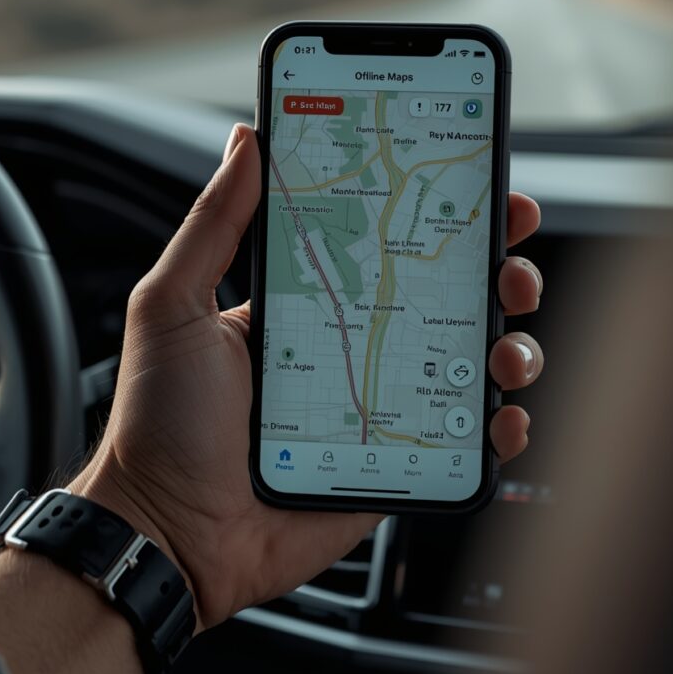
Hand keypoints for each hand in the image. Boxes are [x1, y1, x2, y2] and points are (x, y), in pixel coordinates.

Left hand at [72, 125, 543, 629]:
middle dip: (497, 273)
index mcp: (312, 304)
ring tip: (508, 349)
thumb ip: (214, 223)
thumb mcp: (173, 304)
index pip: (391, 244)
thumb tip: (246, 139)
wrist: (168, 534)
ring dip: (511, 346)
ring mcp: (382, 408)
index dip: (443, 217)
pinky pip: (465, 441)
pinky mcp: (396, 463)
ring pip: (469, 364)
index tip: (483, 192)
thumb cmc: (161, 420)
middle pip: (449, 299)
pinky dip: (501, 427)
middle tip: (509, 266)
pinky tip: (504, 417)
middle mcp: (357, 347)